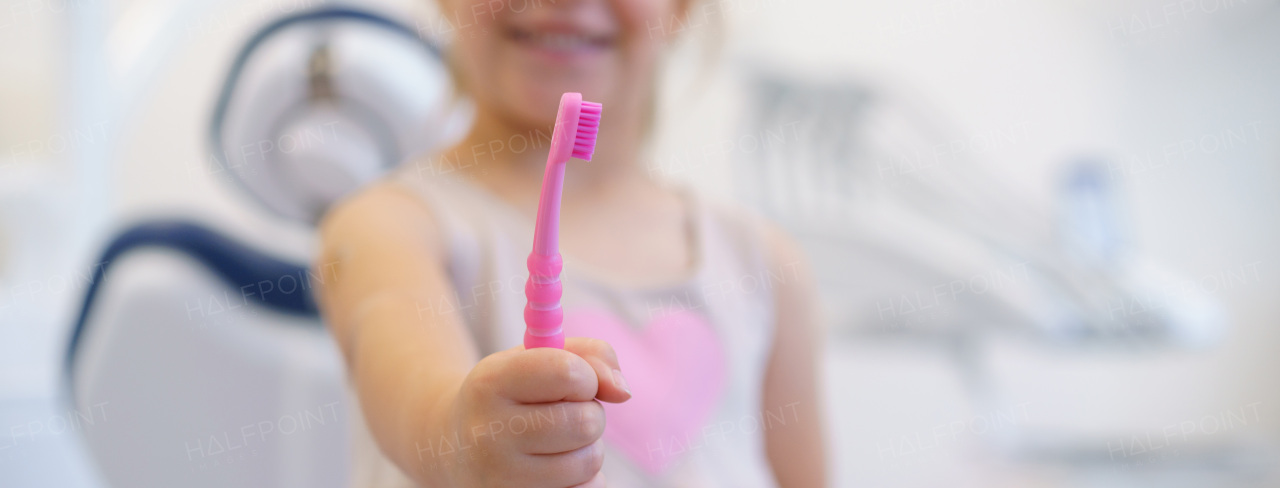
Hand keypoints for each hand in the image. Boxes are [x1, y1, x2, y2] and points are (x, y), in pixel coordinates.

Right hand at [429, 338, 630, 487]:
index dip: (585, 377)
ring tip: (556, 441)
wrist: (454, 447)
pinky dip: (582, 479)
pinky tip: (555, 469)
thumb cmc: (509, 395)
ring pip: (589, 460)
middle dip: (589, 413)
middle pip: (585, 421)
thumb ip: (590, 356)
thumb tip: (623, 392)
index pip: (567, 372)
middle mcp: (488, 432)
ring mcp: (500, 477)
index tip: (574, 383)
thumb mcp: (536, 359)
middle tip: (564, 414)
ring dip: (586, 448)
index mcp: (490, 382)